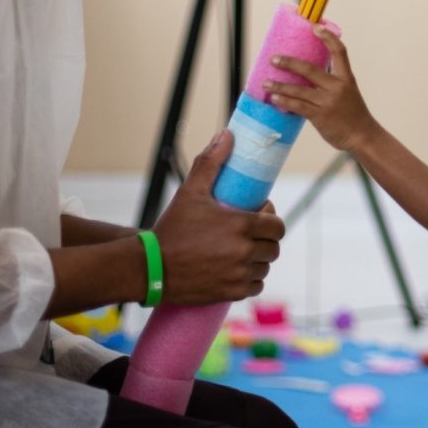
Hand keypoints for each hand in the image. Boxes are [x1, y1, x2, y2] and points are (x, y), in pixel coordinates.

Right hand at [152, 130, 285, 303]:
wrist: (150, 267)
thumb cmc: (172, 227)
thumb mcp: (191, 191)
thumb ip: (211, 162)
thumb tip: (227, 135)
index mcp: (242, 226)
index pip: (277, 225)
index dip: (271, 220)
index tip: (259, 216)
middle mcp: (245, 251)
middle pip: (273, 247)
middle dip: (265, 239)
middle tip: (249, 234)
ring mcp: (238, 275)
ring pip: (264, 267)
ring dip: (258, 260)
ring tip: (242, 251)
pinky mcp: (231, 293)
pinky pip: (255, 286)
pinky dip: (250, 280)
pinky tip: (238, 270)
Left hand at [265, 27, 377, 152]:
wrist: (362, 136)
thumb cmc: (353, 114)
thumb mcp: (348, 92)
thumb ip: (331, 82)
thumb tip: (307, 74)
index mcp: (346, 78)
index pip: (339, 51)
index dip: (327, 37)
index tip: (315, 27)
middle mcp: (337, 87)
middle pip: (310, 69)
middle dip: (289, 63)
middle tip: (274, 59)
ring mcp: (328, 102)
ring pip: (299, 89)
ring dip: (280, 85)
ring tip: (266, 83)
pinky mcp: (320, 116)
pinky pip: (298, 106)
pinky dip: (284, 101)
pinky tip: (274, 98)